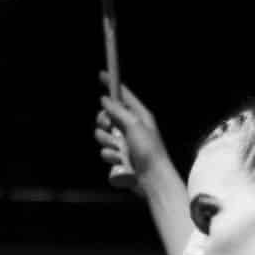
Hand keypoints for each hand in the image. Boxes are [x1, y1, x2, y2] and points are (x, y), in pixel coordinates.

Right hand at [95, 74, 170, 195]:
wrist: (153, 180)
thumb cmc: (149, 151)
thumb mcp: (135, 125)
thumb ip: (118, 111)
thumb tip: (105, 99)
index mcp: (139, 115)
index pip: (123, 95)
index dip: (112, 84)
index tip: (102, 74)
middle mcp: (131, 127)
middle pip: (107, 115)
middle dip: (104, 121)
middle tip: (108, 126)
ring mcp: (124, 143)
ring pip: (103, 135)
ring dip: (108, 143)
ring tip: (120, 152)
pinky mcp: (119, 158)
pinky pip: (105, 152)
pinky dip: (110, 157)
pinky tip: (120, 162)